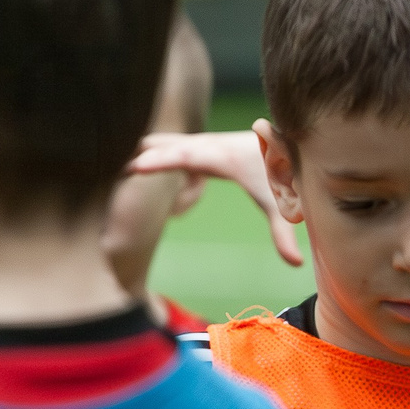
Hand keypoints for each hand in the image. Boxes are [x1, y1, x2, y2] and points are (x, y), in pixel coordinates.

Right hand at [131, 122, 303, 266]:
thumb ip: (285, 234)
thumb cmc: (281, 172)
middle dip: (143, 158)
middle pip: (168, 147)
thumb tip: (296, 264)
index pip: (183, 157)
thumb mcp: (282, 204)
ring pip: (167, 143)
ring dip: (147, 152)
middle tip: (113, 168)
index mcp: (220, 157)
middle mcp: (207, 146)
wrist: (289, 143)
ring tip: (117, 161)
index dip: (159, 162)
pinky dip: (160, 154)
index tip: (134, 166)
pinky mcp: (200, 146)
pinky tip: (157, 169)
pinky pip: (173, 148)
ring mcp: (202, 144)